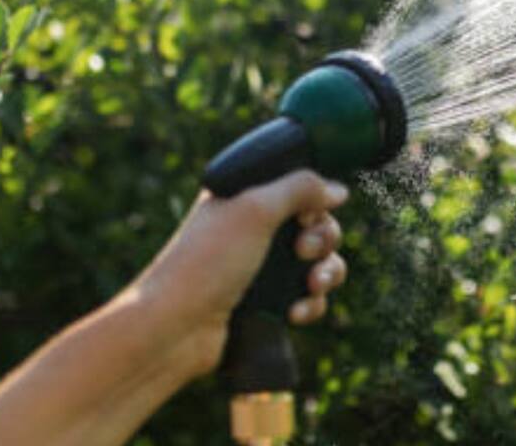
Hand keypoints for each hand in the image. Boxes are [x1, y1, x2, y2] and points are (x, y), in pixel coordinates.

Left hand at [128, 170, 349, 378]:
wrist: (176, 329)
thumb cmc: (207, 262)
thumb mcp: (254, 210)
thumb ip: (300, 189)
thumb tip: (338, 189)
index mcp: (242, 196)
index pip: (295, 185)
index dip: (312, 199)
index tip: (305, 213)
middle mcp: (253, 229)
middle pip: (315, 223)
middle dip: (322, 238)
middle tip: (303, 250)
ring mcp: (261, 267)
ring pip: (318, 261)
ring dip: (326, 272)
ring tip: (312, 285)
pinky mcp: (268, 303)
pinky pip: (309, 296)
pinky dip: (310, 303)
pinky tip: (294, 313)